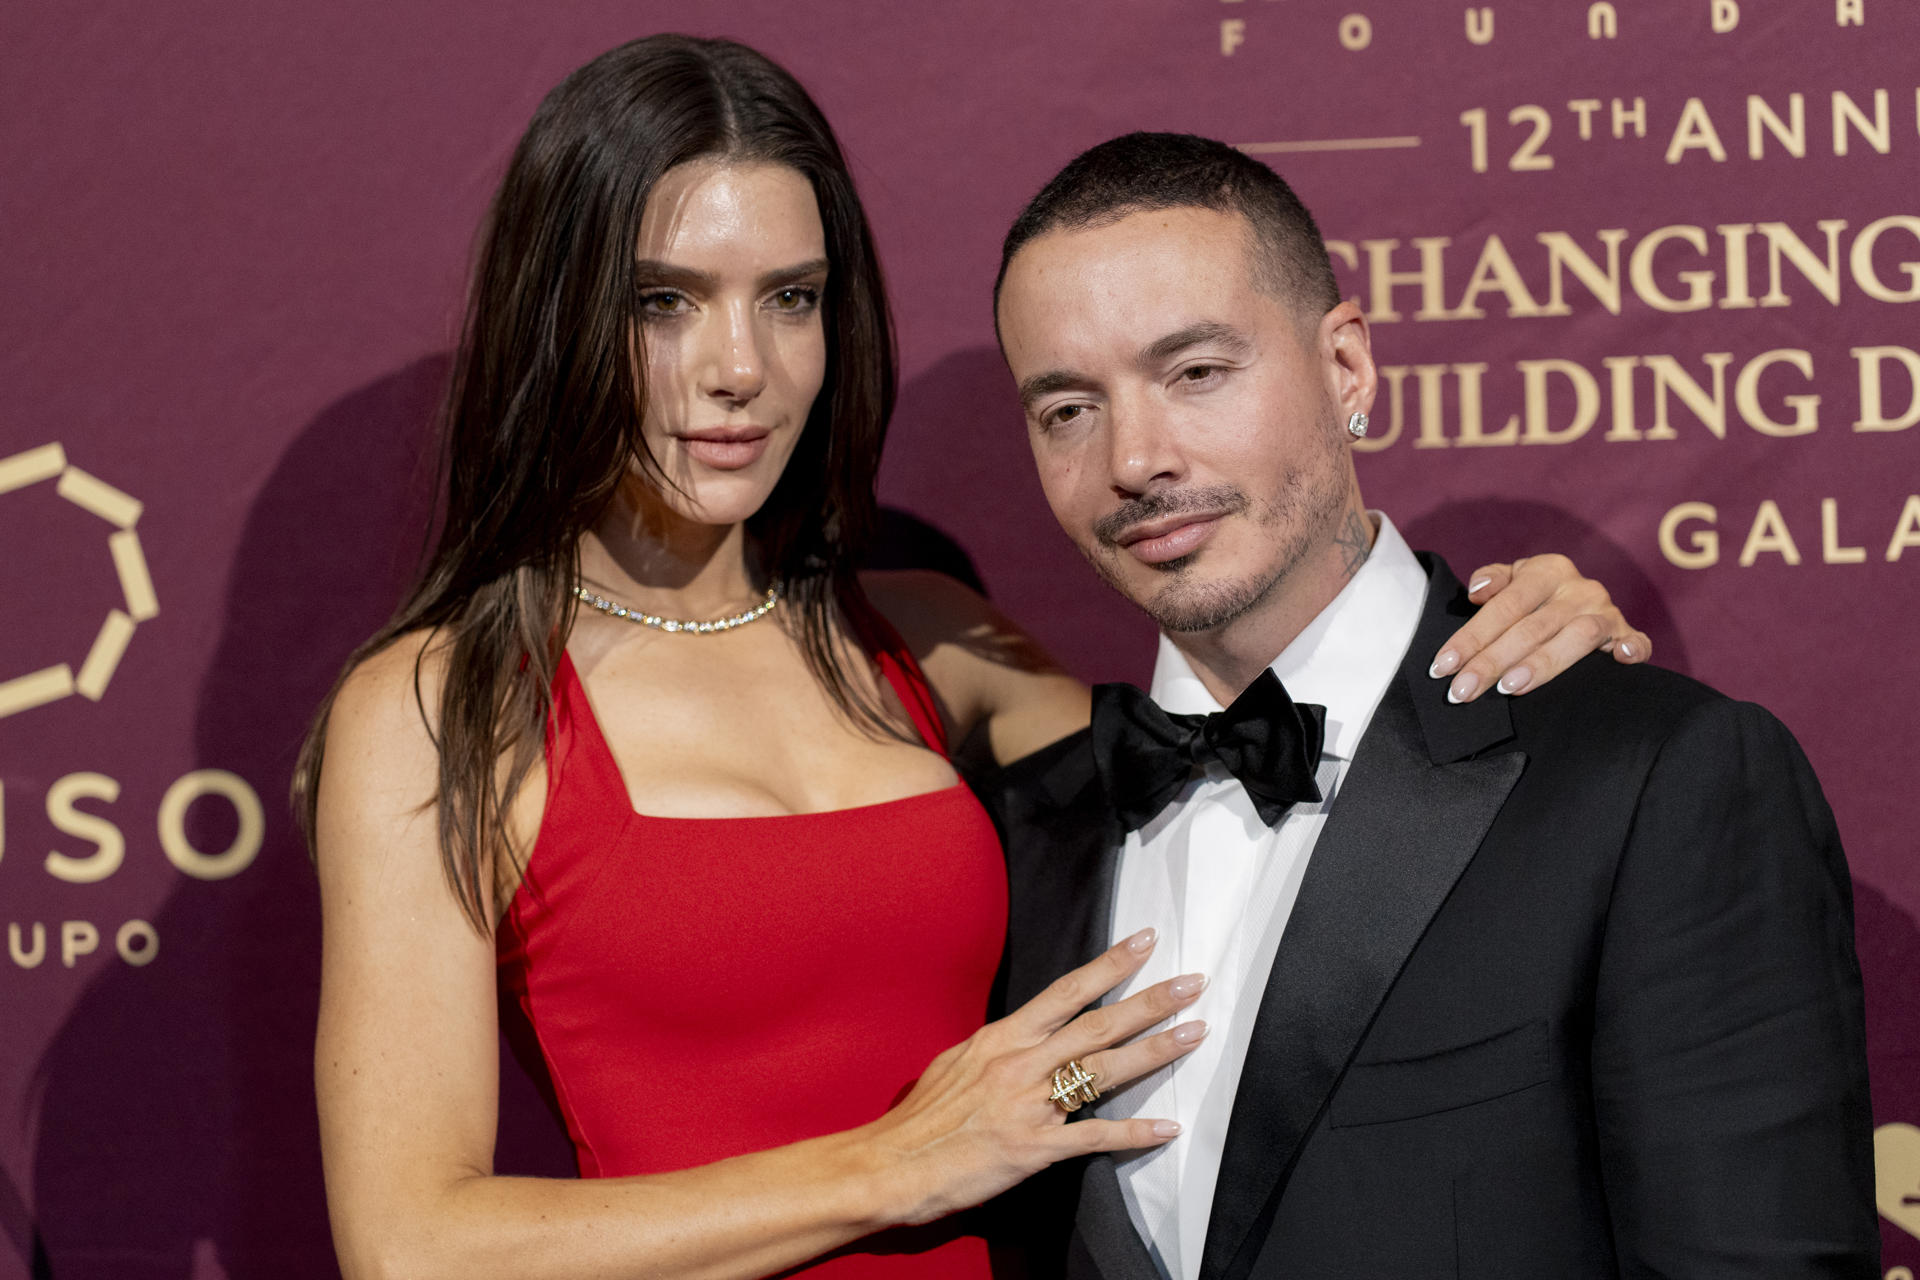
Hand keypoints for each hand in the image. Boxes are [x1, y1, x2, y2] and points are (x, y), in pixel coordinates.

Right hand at [862, 929, 1203, 1225]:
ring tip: (1194, 1033)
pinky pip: (1093, 1136)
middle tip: (1192, 982)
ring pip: (1104, 1071)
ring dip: (1155, 1051)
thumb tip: (1022, 1038)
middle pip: (1098, 1024)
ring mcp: (1030, 1105)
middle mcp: (1021, 1064)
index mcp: (1002, 1038)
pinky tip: (1165, 1127)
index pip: (1066, 992)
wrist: (892, 1164)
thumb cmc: (920, 1118)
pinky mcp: (1034, 1148)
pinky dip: (1133, 1133)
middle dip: (1150, 1001)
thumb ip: (997, 1049)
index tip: (1144, 942)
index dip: (1109, 965)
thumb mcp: (956, 1063)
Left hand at [1428, 554, 1650, 702]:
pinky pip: (1636, 642)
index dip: (1471, 637)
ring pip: (1576, 637)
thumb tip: (1476, 592)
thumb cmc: (1535, 596)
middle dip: (1492, 662)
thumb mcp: (1514, 580)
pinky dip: (1631, 649)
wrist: (1582, 597)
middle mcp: (1579, 589)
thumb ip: (1492, 580)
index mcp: (1548, 570)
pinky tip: (1619, 660)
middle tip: (1463, 691)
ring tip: (1509, 688)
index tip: (1443, 666)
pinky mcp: (1627, 634)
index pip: (1504, 606)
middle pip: (1531, 627)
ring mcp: (1606, 612)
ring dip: (1542, 663)